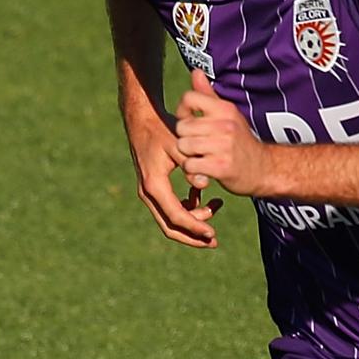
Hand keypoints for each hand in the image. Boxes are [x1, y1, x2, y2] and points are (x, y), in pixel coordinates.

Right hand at [132, 127, 223, 248]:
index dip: (195, 227)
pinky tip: (203, 198)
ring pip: (170, 219)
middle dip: (192, 236)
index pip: (176, 216)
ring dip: (192, 221)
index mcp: (154, 185)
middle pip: (170, 227)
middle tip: (214, 241)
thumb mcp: (179, 144)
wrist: (142, 117)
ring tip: (216, 210)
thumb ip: (191, 164)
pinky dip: (186, 207)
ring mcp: (149, 191)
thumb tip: (203, 188)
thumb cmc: (162, 128)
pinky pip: (170, 207)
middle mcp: (148, 193)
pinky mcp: (153, 186)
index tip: (213, 234)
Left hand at [175, 70, 271, 195]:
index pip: (189, 98)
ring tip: (201, 155)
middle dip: (185, 137)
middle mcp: (225, 125)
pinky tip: (203, 168)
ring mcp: (223, 146)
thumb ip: (208, 94)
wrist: (263, 168)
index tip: (190, 121)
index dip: (182, 111)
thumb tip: (196, 71)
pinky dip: (193, 170)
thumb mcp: (228, 114)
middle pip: (182, 126)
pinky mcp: (221, 166)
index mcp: (225, 109)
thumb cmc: (240, 141)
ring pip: (183, 146)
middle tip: (198, 144)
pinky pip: (190, 165)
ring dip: (188, 155)